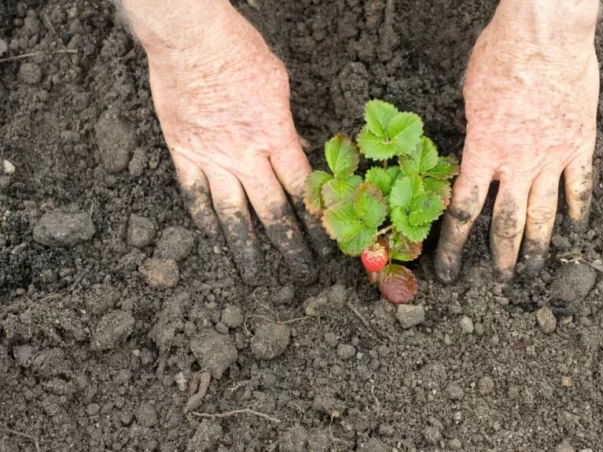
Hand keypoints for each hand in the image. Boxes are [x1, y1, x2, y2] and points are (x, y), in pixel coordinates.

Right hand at [142, 6, 327, 284]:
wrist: (190, 39)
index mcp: (275, 135)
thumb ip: (286, 127)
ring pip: (232, 213)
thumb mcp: (278, 86)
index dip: (317, 219)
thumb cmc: (239, 51)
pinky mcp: (183, 152)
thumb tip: (294, 153)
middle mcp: (245, 155)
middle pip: (271, 210)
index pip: (301, 189)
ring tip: (254, 275)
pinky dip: (204, 220)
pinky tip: (214, 240)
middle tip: (301, 273)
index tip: (329, 243)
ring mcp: (211, 157)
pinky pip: (194, 195)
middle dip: (290, 245)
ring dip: (245, 247)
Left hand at [436, 0, 599, 282]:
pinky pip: (581, 187)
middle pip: (507, 223)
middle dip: (501, 256)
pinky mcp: (581, 144)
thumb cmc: (501, 55)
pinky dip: (578, 211)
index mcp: (483, 152)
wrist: (546, 35)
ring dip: (538, 245)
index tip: (449, 269)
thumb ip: (474, 131)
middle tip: (499, 279)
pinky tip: (576, 231)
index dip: (454, 246)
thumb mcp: (470, 95)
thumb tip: (475, 144)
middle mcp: (517, 164)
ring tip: (534, 269)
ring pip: (544, 214)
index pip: (463, 212)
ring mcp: (552, 157)